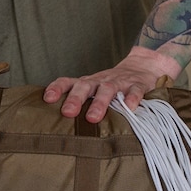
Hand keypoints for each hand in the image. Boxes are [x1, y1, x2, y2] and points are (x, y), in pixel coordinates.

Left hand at [43, 46, 181, 123]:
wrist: (142, 67)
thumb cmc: (111, 85)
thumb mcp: (94, 89)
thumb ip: (80, 102)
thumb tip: (56, 124)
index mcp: (88, 82)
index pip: (68, 82)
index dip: (57, 88)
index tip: (48, 99)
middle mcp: (101, 81)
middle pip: (85, 86)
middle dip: (76, 99)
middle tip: (67, 112)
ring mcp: (120, 82)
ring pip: (108, 89)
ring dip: (99, 102)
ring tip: (93, 117)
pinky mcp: (138, 85)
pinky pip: (135, 91)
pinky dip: (132, 99)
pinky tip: (129, 109)